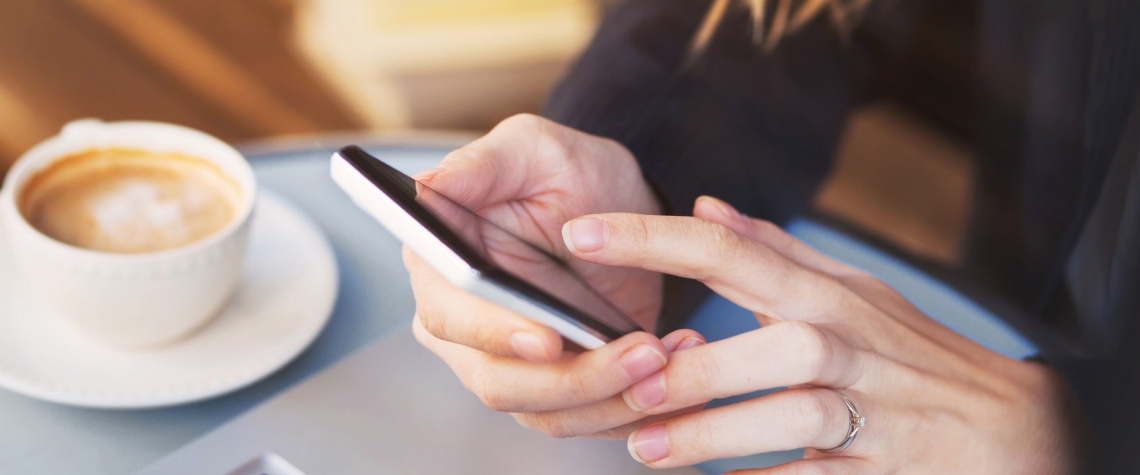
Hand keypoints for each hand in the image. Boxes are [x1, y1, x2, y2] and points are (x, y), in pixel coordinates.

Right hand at [406, 114, 702, 436]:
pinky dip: (632, 407)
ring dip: (613, 396)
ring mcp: (509, 364)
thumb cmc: (569, 170)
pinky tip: (674, 370)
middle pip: (499, 381)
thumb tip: (423, 189)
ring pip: (547, 411)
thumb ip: (479, 165)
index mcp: (440, 268)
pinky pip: (587, 420)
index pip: (449, 317)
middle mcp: (464, 325)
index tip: (547, 338)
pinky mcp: (557, 387)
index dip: (493, 334)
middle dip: (574, 377)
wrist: (622, 206)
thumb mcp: (530, 148)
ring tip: (667, 356)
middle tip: (642, 351)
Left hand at [552, 196, 1083, 473]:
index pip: (734, 251)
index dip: (653, 238)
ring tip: (648, 450)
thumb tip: (704, 207)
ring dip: (717, 433)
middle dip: (697, 365)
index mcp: (829, 295)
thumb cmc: (911, 354)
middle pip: (775, 342)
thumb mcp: (849, 292)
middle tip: (628, 384)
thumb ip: (773, 253)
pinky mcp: (886, 471)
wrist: (1014, 431)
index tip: (580, 233)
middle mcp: (852, 346)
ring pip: (796, 416)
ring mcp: (876, 412)